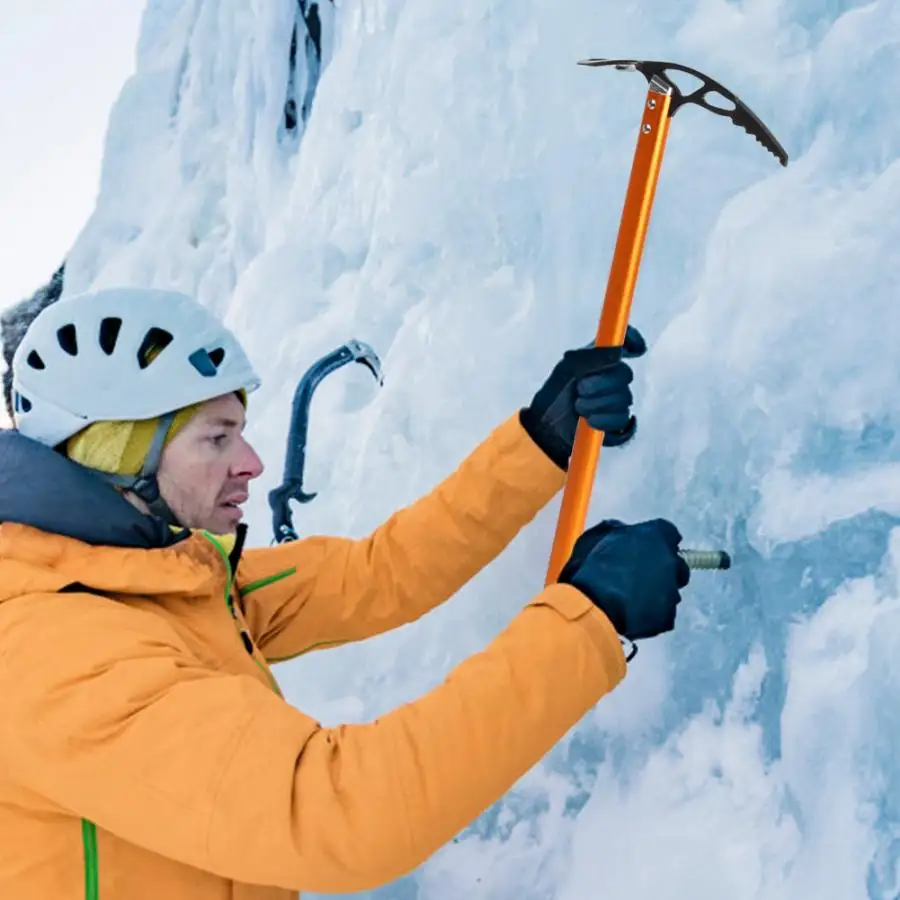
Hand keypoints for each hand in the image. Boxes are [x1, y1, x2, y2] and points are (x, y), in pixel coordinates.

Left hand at [519, 325, 646, 469]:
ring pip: (624, 398)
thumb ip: (592, 356)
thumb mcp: (568, 368)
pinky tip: (589, 420)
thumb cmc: (556, 393)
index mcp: (601, 358)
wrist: (548, 425)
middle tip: (581, 389)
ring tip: (578, 406)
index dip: (633, 341)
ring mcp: (618, 398)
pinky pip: (622, 418)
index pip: (626, 343)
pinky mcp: (619, 421)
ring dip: (597, 403)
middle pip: (625, 374)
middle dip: (602, 383)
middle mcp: (613, 376)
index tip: (635, 348)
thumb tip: (617, 350)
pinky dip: (603, 419)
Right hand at [557, 518, 689, 641]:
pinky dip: (652, 614)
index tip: (649, 547)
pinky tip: (632, 613)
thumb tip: (622, 531)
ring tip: (631, 597)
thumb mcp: (596, 537)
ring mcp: (671, 590)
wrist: (592, 605)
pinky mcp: (668, 616)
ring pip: (670, 591)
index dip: (658, 541)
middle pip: (677, 563)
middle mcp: (670, 561)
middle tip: (640, 574)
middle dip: (663, 568)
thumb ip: (617, 531)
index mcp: (655, 535)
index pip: (669, 533)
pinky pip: (663, 614)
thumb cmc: (592, 568)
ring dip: (657, 592)